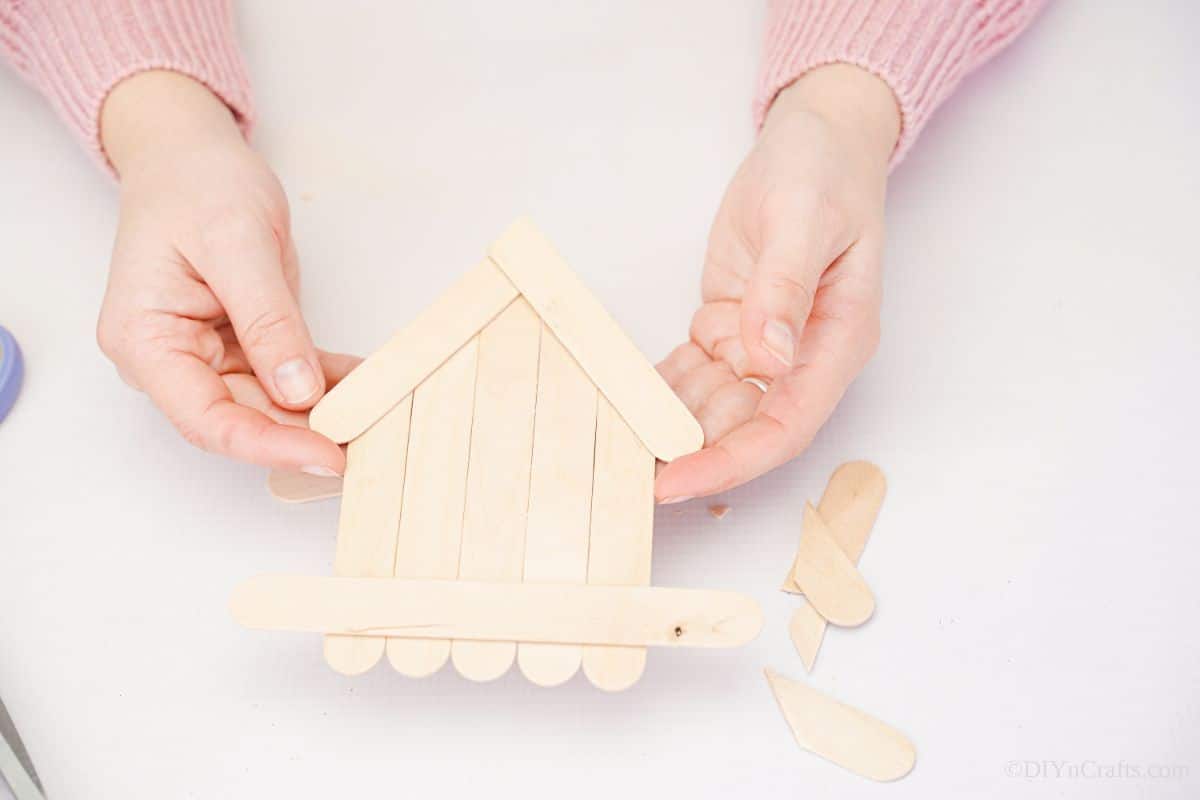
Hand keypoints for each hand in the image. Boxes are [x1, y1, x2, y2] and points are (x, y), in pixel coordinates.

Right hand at [97, 71, 348, 474]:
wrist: (191, 155)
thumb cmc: (195, 185)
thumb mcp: (236, 243)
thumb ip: (267, 320)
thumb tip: (297, 391)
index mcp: (146, 341)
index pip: (207, 419)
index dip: (269, 445)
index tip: (328, 456)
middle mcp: (172, 359)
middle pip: (242, 418)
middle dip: (305, 435)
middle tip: (369, 442)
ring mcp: (208, 355)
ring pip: (271, 405)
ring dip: (322, 412)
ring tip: (378, 413)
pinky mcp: (243, 344)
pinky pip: (289, 376)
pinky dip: (328, 381)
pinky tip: (368, 381)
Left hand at [655, 65, 899, 501]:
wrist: (816, 138)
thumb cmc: (826, 171)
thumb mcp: (804, 219)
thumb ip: (785, 289)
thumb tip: (769, 359)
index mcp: (837, 340)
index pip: (786, 425)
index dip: (732, 462)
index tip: (676, 481)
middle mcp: (802, 356)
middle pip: (745, 428)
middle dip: (689, 454)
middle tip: (624, 470)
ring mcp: (764, 345)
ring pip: (712, 406)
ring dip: (668, 422)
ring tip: (610, 436)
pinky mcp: (731, 326)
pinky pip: (692, 372)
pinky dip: (659, 386)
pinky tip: (620, 396)